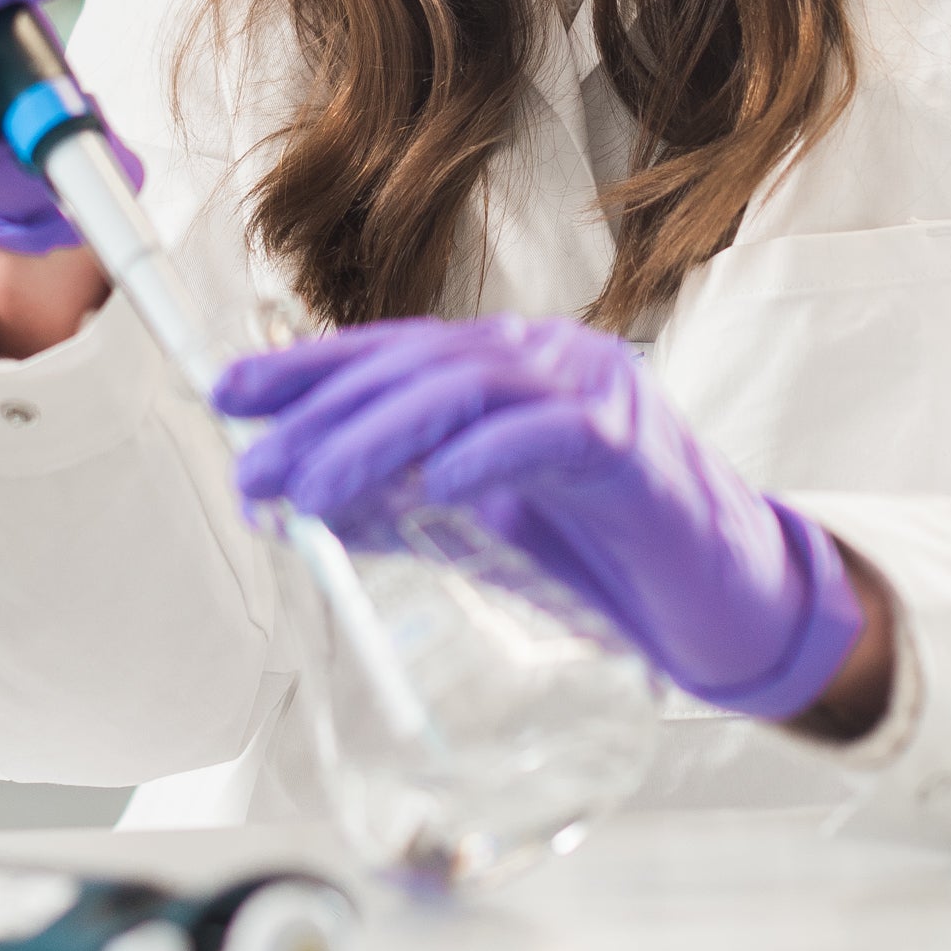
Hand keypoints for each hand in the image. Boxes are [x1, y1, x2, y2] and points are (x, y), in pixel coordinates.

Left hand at [214, 315, 869, 721]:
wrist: (721, 601)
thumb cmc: (601, 554)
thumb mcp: (476, 526)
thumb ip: (393, 502)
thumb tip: (288, 501)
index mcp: (511, 365)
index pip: (395, 350)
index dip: (308, 367)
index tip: (229, 392)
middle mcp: (550, 359)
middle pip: (420, 364)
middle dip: (322, 414)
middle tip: (252, 467)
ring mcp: (596, 392)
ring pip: (469, 387)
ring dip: (376, 439)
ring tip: (308, 491)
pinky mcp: (632, 448)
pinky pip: (548, 436)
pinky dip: (484, 457)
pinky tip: (432, 489)